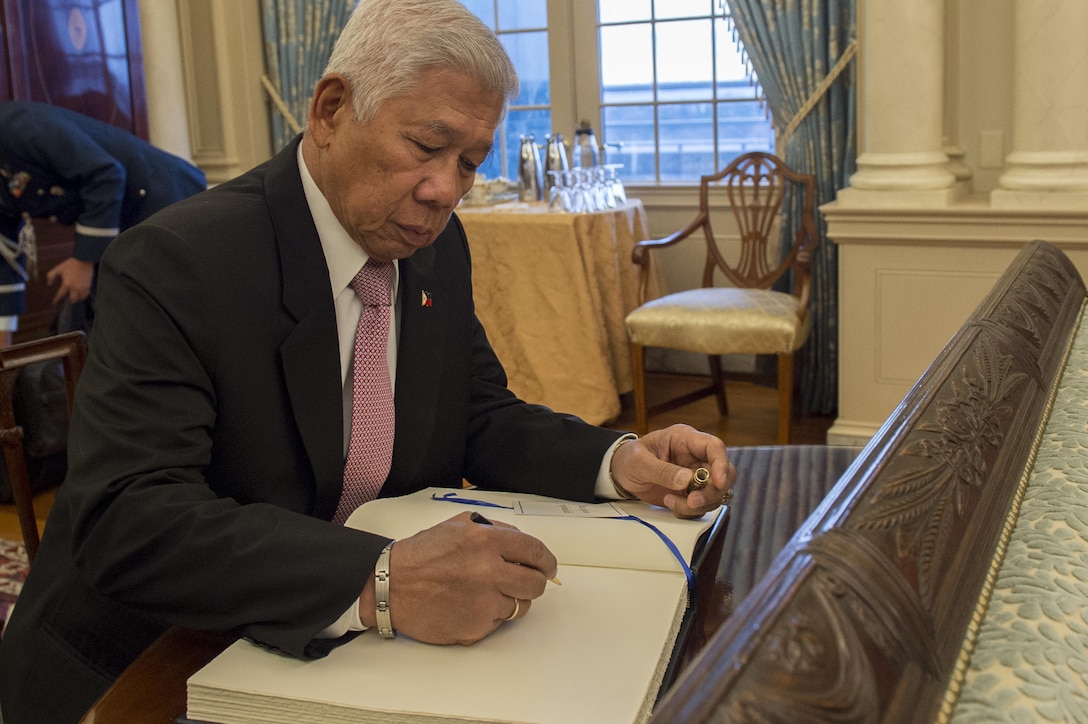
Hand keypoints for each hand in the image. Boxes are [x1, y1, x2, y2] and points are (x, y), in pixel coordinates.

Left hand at [45, 257, 94, 304]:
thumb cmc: (72, 264)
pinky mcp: (88, 286)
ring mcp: (82, 288)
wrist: (85, 260)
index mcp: (66, 284)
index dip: (56, 301)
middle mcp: (75, 288)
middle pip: (72, 300)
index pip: (60, 295)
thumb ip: (51, 276)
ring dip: (75, 299)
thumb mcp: (59, 268)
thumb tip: (49, 284)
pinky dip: (82, 296)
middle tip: (66, 299)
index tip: (54, 304)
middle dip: (68, 301)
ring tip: (73, 297)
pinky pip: (85, 295)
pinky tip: (80, 295)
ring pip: (79, 299)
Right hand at [358, 512, 556, 643]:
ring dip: (510, 599)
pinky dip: (490, 615)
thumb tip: (521, 543)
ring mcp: (483, 602)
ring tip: (488, 592)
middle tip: (525, 582)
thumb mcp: (458, 525)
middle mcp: (488, 572)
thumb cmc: (421, 555)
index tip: (548, 566)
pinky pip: (498, 623)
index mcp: (486, 542)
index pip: (536, 552)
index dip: (547, 561)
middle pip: (536, 584)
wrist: (390, 585)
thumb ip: (494, 529)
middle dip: (535, 582)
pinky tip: (471, 605)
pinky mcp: (475, 627)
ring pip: (520, 606)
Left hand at [610, 424, 735, 517]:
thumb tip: (686, 480)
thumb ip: (661, 470)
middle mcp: (695, 457)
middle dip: (711, 491)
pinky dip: (689, 511)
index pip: (714, 446)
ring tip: (670, 501)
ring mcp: (695, 476)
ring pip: (715, 493)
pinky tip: (671, 504)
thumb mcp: (639, 461)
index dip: (721, 463)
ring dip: (698, 504)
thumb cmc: (629, 458)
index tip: (718, 482)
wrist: (620, 473)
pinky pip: (702, 506)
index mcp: (685, 439)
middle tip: (691, 501)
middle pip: (723, 473)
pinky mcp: (691, 493)